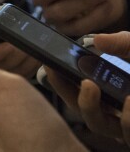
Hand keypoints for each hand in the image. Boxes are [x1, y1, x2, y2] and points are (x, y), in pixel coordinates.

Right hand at [48, 31, 129, 145]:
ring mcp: (129, 127)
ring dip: (96, 108)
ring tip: (102, 88)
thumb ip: (122, 42)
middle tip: (82, 82)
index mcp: (112, 95)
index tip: (51, 66)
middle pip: (84, 113)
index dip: (61, 82)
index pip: (78, 92)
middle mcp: (118, 114)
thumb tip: (97, 40)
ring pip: (102, 127)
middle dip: (75, 98)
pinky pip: (129, 133)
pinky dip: (129, 117)